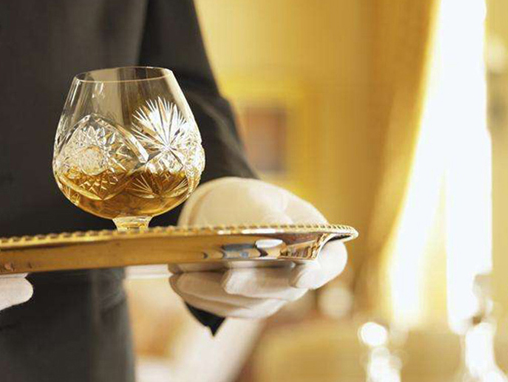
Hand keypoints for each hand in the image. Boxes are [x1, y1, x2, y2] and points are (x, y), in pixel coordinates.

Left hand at [170, 177, 346, 317]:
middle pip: (283, 288)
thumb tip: (277, 230)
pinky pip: (227, 309)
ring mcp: (274, 297)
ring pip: (250, 303)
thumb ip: (269, 216)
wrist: (226, 215)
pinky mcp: (246, 306)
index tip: (300, 273)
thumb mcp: (259, 198)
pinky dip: (202, 297)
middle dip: (252, 283)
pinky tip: (179, 283)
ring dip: (215, 292)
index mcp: (318, 243)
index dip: (317, 271)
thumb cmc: (250, 202)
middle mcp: (300, 276)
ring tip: (183, 277)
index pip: (329, 263)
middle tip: (227, 278)